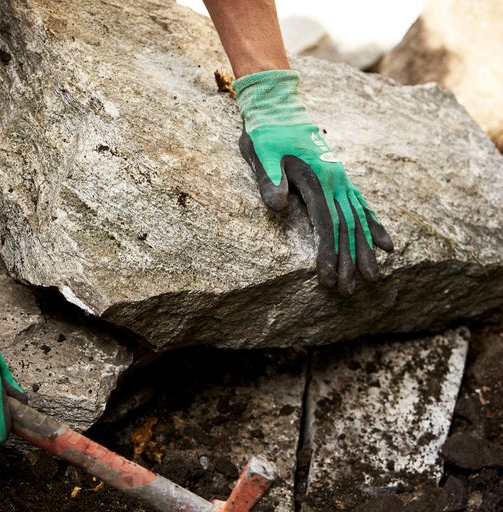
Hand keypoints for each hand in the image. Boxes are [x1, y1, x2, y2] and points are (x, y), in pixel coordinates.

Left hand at [233, 70, 392, 294]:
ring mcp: (341, 178)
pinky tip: (387, 245)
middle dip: (349, 262)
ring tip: (374, 279)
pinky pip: (362, 206)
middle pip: (347, 228)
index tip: (329, 280)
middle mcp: (335, 180)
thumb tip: (278, 207)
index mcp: (316, 179)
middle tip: (351, 291)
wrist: (277, 106)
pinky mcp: (340, 178)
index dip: (329, 254)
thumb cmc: (265, 132)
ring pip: (358, 220)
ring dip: (365, 251)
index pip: (327, 225)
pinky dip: (375, 226)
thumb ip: (269, 180)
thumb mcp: (260, 154)